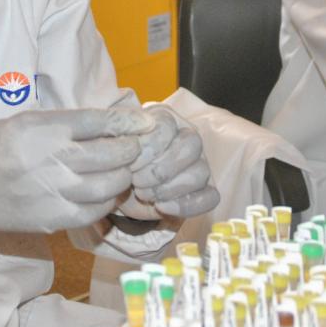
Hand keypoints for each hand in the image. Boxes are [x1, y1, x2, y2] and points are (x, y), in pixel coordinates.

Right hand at [0, 107, 153, 234]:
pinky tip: (104, 193)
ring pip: (109, 186)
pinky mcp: (52, 218)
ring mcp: (54, 192)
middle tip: (134, 149)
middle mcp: (53, 160)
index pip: (100, 122)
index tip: (145, 122)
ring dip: (123, 177)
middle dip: (130, 151)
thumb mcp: (27, 121)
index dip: (128, 122)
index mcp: (45, 129)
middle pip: (112, 155)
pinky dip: (106, 202)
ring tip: (122, 171)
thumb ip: (67, 124)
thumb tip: (110, 124)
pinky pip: (94, 212)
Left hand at [117, 104, 220, 220]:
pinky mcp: (205, 190)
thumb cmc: (120, 161)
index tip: (129, 163)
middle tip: (136, 180)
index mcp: (167, 119)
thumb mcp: (115, 146)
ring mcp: (201, 164)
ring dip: (168, 188)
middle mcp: (189, 137)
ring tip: (145, 194)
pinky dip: (185, 205)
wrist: (121, 186)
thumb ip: (121, 138)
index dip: (148, 147)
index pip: (167, 127)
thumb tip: (126, 140)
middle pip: (191, 146)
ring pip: (200, 172)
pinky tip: (161, 207)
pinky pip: (210, 197)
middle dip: (159, 170)